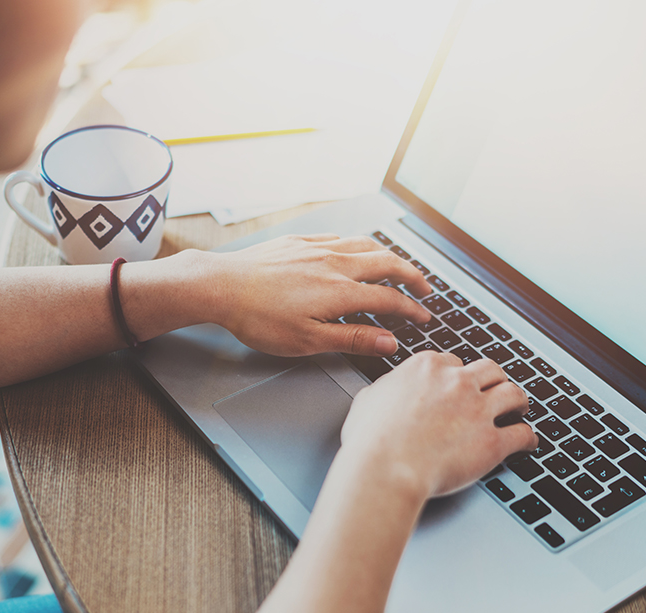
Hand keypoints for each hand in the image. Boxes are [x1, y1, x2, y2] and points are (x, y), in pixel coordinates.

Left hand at [205, 234, 432, 356]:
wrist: (221, 286)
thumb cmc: (259, 319)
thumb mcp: (307, 341)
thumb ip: (352, 339)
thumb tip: (389, 342)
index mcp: (340, 291)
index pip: (389, 299)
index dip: (411, 310)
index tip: (423, 318)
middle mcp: (334, 263)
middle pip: (387, 263)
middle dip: (412, 276)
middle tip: (424, 289)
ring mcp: (316, 248)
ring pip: (365, 245)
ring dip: (388, 256)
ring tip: (397, 268)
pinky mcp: (299, 242)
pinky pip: (339, 237)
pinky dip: (358, 245)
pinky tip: (355, 252)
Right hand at [339, 352, 536, 497]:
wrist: (385, 469)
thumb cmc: (369, 441)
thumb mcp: (366, 401)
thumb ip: (385, 389)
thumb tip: (386, 391)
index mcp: (426, 368)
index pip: (452, 362)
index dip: (456, 375)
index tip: (457, 385)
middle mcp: (456, 382)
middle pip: (489, 370)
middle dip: (493, 380)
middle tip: (494, 390)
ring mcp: (478, 410)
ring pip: (514, 393)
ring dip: (519, 401)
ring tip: (520, 408)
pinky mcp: (492, 441)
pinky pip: (523, 433)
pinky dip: (529, 437)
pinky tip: (528, 442)